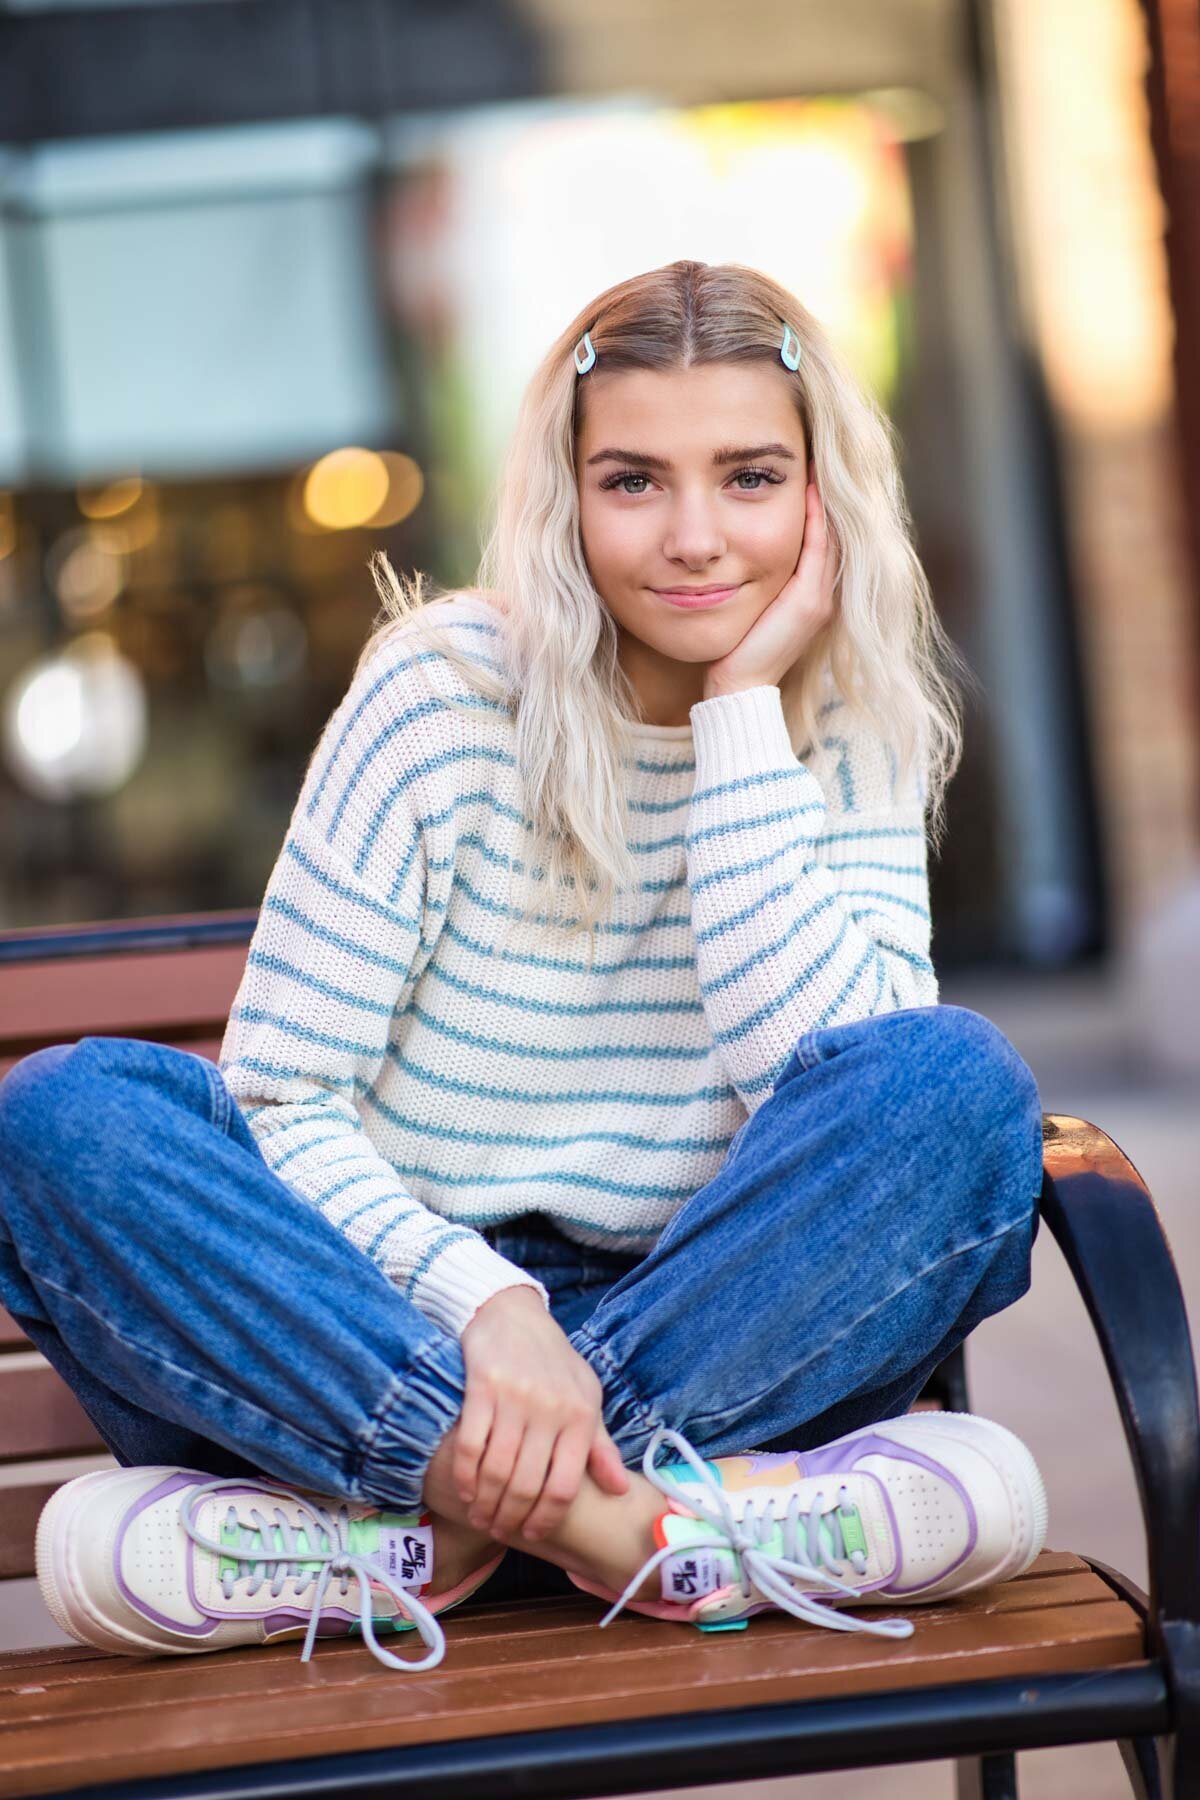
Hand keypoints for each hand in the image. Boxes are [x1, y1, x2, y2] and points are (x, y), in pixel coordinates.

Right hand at [455, 1285, 629, 1541]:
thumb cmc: (554, 1363)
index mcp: (581, 1417)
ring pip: (497, 1471)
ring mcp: (516, 1399)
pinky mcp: (483, 1387)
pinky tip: (464, 1491)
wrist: (514, 1313)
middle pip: (526, 1486)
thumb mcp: (585, 1397)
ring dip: (485, 1503)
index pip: (563, 1487)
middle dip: (509, 1518)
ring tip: (480, 1517)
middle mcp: (551, 1410)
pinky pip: (471, 1445)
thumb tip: (619, 1490)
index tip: (530, 1534)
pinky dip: (465, 1476)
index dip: (544, 1520)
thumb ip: (599, 1445)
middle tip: (497, 1530)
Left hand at [703, 465, 836, 699]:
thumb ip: (753, 581)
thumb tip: (731, 554)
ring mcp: (820, 599)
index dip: (818, 503)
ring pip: (831, 536)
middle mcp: (823, 596)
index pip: (821, 539)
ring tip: (818, 461)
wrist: (738, 688)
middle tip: (819, 453)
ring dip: (825, 498)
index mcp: (810, 596)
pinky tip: (808, 489)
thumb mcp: (748, 607)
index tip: (808, 467)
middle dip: (826, 493)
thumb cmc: (734, 650)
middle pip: (834, 532)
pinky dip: (815, 518)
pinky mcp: (809, 603)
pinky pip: (817, 549)